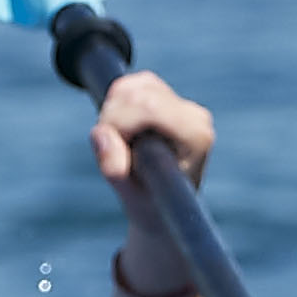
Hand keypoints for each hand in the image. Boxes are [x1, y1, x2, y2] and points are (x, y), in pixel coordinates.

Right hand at [91, 68, 216, 283]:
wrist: (167, 211)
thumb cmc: (153, 208)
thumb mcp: (132, 199)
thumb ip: (115, 170)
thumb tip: (101, 135)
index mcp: (195, 135)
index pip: (148, 107)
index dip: (118, 124)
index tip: (115, 154)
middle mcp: (194, 115)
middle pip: (136, 92)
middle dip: (112, 119)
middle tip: (113, 152)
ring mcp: (182, 104)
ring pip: (129, 86)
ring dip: (112, 113)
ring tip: (120, 146)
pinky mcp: (167, 96)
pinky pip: (129, 85)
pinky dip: (116, 106)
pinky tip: (125, 133)